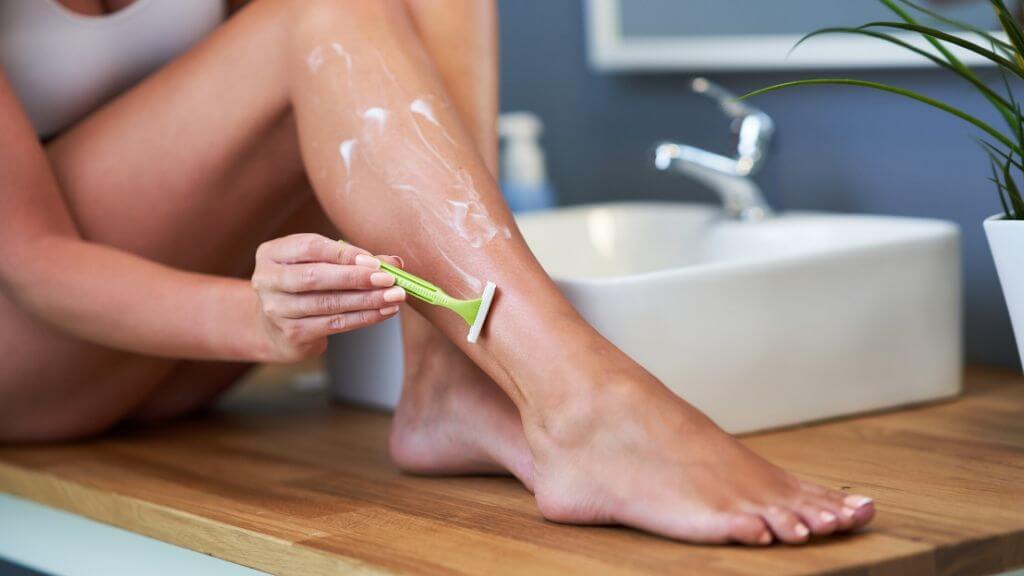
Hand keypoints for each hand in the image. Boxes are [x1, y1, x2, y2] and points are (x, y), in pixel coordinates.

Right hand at [251, 233, 404, 361]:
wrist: (278, 326)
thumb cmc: (307, 285)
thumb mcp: (321, 264)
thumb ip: (355, 259)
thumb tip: (394, 262)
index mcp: (272, 254)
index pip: (309, 247)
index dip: (344, 254)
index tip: (375, 261)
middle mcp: (268, 280)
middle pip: (315, 277)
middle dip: (356, 278)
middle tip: (388, 280)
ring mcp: (277, 309)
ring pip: (328, 303)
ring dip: (366, 300)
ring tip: (393, 297)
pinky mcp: (292, 333)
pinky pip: (334, 324)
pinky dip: (363, 318)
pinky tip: (383, 312)